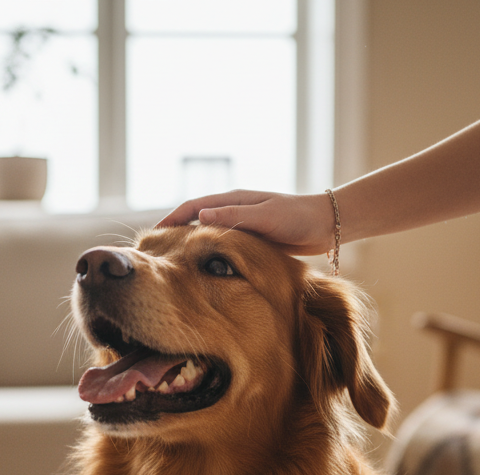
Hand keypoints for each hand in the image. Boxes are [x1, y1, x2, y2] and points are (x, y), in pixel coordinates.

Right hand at [157, 190, 336, 256]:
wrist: (325, 225)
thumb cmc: (297, 218)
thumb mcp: (264, 216)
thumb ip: (233, 215)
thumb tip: (200, 214)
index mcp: (233, 200)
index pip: (192, 206)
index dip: (171, 219)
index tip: (154, 234)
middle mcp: (232, 210)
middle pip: (194, 220)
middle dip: (174, 232)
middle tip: (156, 252)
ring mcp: (240, 225)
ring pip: (207, 235)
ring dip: (189, 245)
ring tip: (173, 263)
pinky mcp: (249, 239)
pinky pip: (221, 246)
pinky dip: (207, 254)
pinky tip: (202, 270)